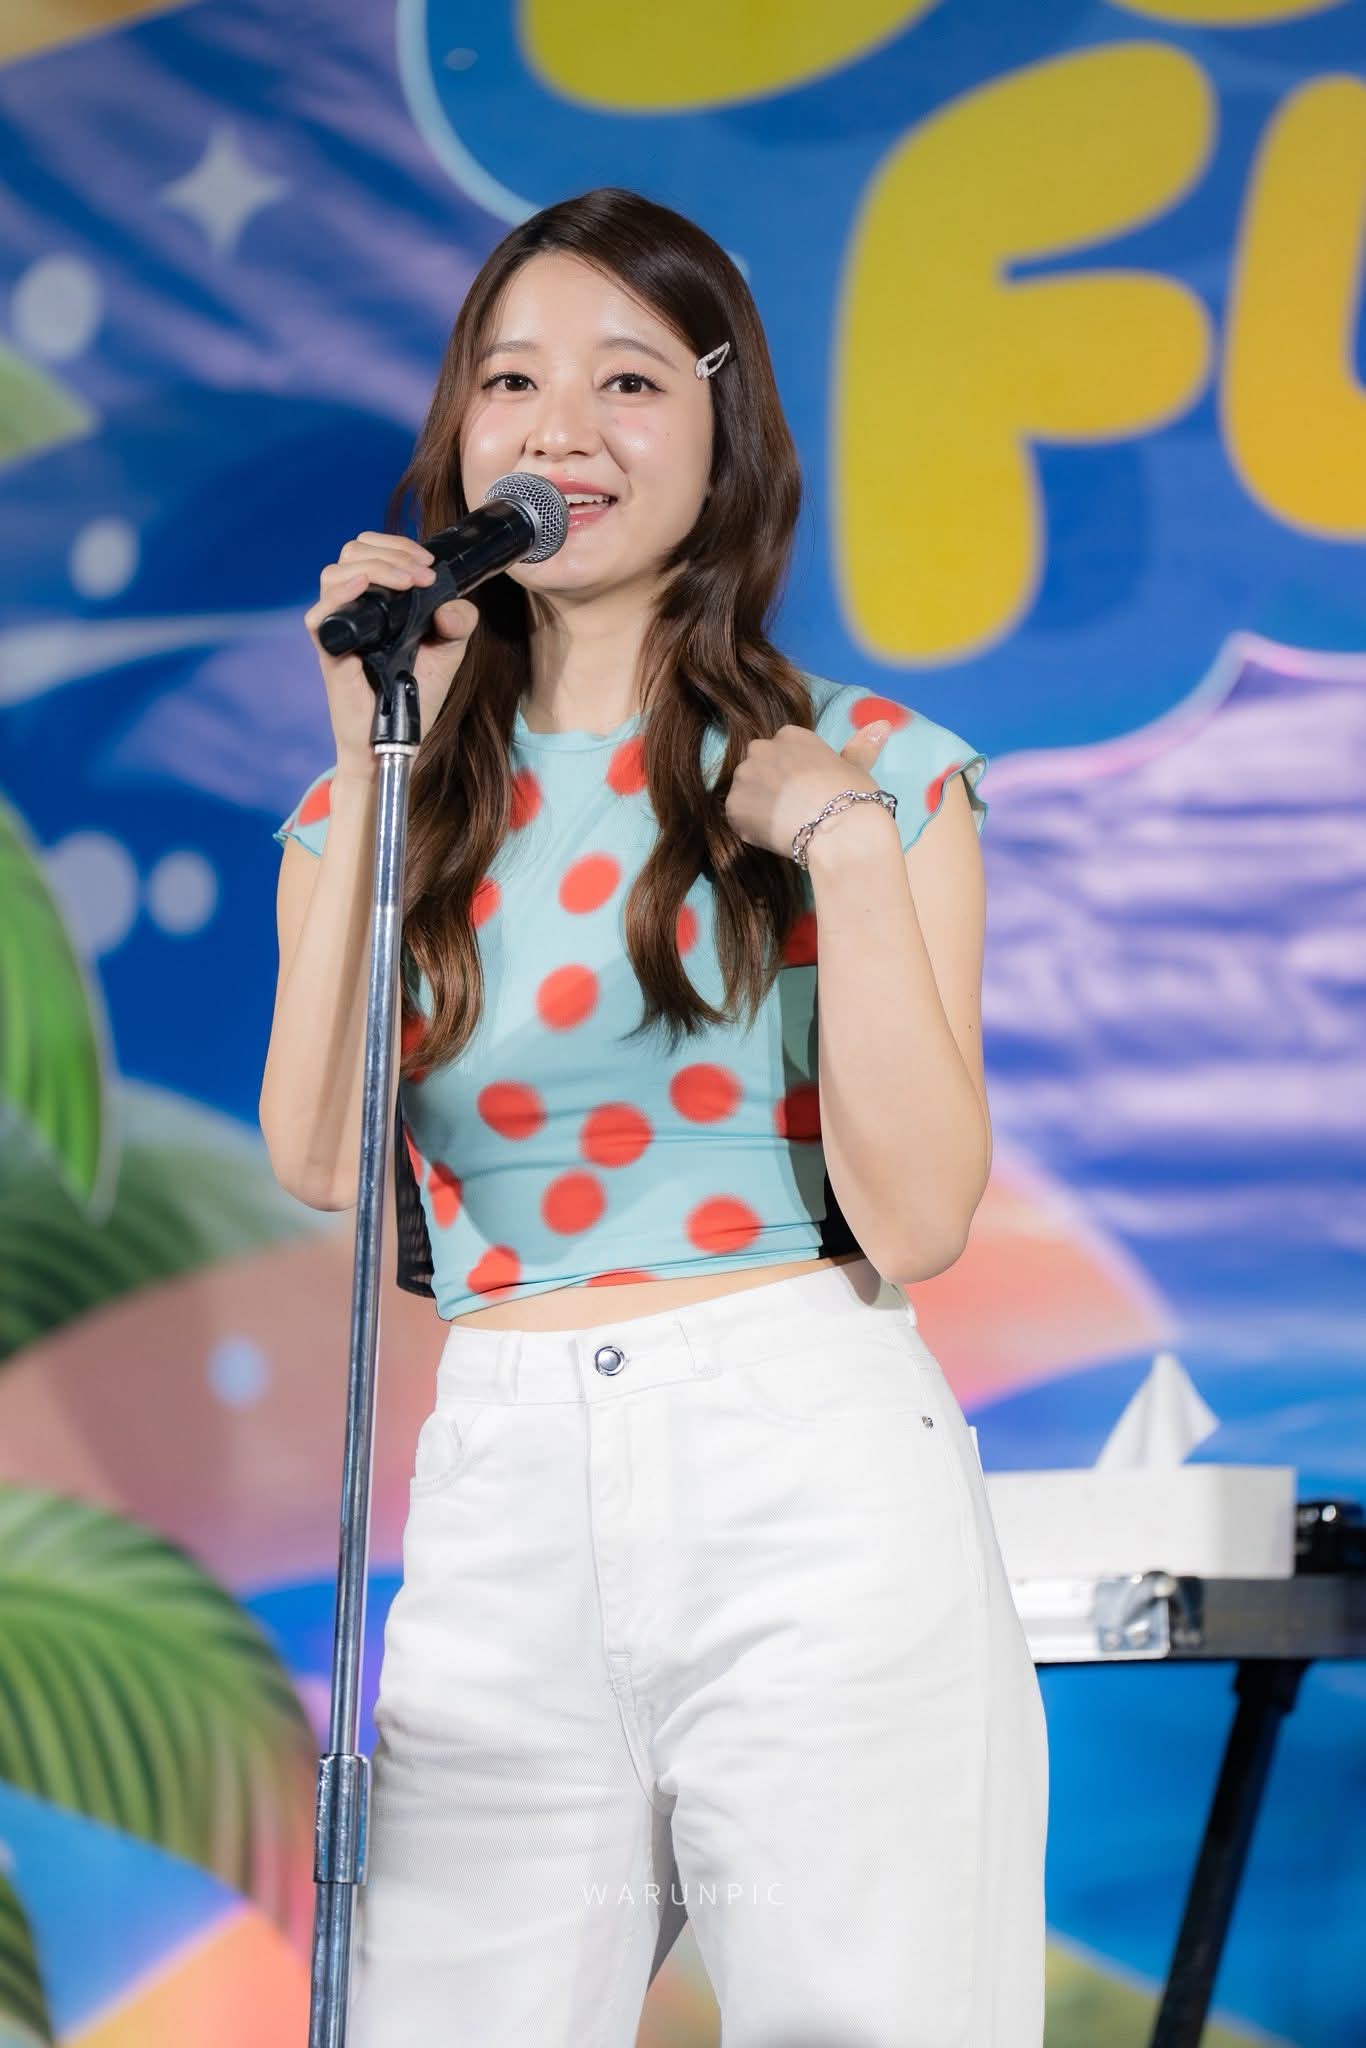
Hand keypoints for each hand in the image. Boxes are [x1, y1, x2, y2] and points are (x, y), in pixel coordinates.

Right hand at [303, 532, 479, 779]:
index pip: (373, 549)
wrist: (397, 740)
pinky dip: (340, 593)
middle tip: (422, 574)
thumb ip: (459, 624)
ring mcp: (341, 628)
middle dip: (392, 552)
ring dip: (375, 566)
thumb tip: (451, 604)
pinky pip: (319, 615)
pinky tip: (363, 587)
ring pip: (335, 573)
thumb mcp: (448, 653)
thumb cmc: (415, 695)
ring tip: (406, 582)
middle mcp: (355, 608)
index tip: (428, 564)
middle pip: (353, 552)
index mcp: (379, 600)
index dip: (399, 545)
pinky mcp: (330, 652)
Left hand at [722, 719, 893, 858]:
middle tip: (793, 810)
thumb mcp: (858, 767)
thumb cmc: (853, 796)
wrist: (840, 831)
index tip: (807, 790)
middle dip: (770, 785)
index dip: (793, 774)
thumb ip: (860, 746)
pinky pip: (738, 818)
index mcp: (790, 735)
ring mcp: (745, 777)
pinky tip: (774, 837)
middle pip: (759, 768)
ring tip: (785, 826)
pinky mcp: (734, 807)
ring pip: (746, 793)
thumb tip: (882, 724)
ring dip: (758, 807)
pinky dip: (751, 829)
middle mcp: (762, 749)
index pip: (782, 750)